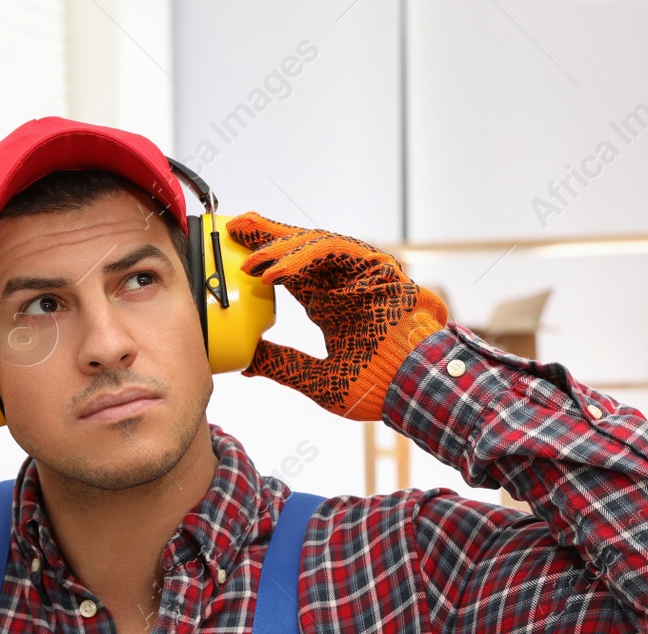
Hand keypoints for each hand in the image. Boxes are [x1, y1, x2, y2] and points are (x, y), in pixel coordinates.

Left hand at [225, 212, 448, 421]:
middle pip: (299, 250)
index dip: (262, 260)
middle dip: (266, 237)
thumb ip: (282, 365)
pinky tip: (277, 271)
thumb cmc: (376, 388)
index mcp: (329, 304)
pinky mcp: (377, 267)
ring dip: (279, 249)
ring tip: (251, 261)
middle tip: (234, 228)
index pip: (289, 274)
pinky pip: (335, 249)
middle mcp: (342, 284)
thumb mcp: (315, 379)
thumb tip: (246, 364)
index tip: (232, 255)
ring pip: (314, 244)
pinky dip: (302, 257)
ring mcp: (361, 273)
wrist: (415, 390)